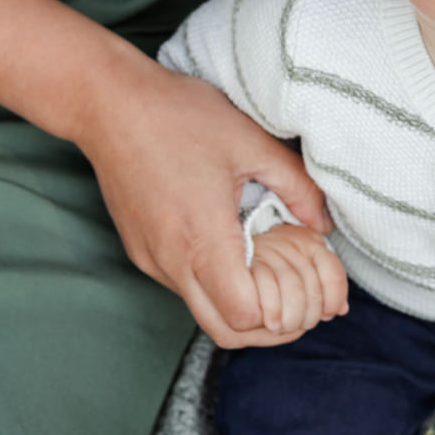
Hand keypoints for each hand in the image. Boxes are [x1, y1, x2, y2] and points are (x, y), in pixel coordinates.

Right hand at [74, 52, 331, 346]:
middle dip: (268, 327)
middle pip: (225, 331)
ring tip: (269, 273)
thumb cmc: (180, 115)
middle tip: (297, 299)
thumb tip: (324, 224)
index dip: (281, 313)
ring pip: (202, 310)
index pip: (245, 317)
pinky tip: (234, 252)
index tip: (304, 288)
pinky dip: (214, 285)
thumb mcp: (251, 142)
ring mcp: (151, 259)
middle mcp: (171, 261)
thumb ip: (296, 186)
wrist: (109, 103)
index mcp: (202, 239)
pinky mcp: (141, 250)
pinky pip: (182, 285)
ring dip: (239, 306)